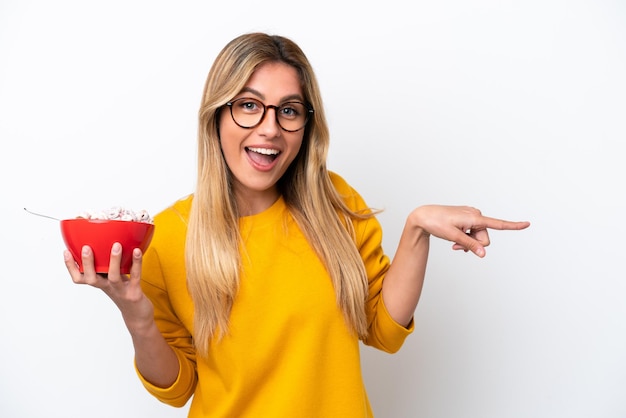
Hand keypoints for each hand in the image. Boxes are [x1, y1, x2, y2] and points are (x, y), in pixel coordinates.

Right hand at [64, 243, 154, 332]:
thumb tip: (106, 242)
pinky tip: (137, 251)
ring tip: (116, 245)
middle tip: (85, 247)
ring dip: (114, 260)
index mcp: (100, 283)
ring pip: (113, 277)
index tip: (66, 252)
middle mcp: (107, 288)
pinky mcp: (134, 293)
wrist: (137, 316)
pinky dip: (136, 263)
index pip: (79, 278)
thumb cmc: (125, 293)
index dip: (71, 267)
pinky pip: (135, 276)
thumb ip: (109, 264)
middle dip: (87, 264)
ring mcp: (120, 291)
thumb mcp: (114, 278)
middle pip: (91, 278)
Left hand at [409, 205, 529, 256]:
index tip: (527, 224)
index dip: (513, 226)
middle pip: (485, 238)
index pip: (497, 224)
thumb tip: (484, 253)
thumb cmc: (437, 223)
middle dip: (474, 245)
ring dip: (468, 243)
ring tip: (453, 243)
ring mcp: (471, 216)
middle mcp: (476, 215)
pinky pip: (472, 233)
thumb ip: (470, 245)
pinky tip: (455, 240)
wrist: (424, 216)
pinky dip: (466, 238)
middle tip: (456, 247)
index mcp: (474, 217)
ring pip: (478, 237)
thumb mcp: (453, 237)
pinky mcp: (467, 218)